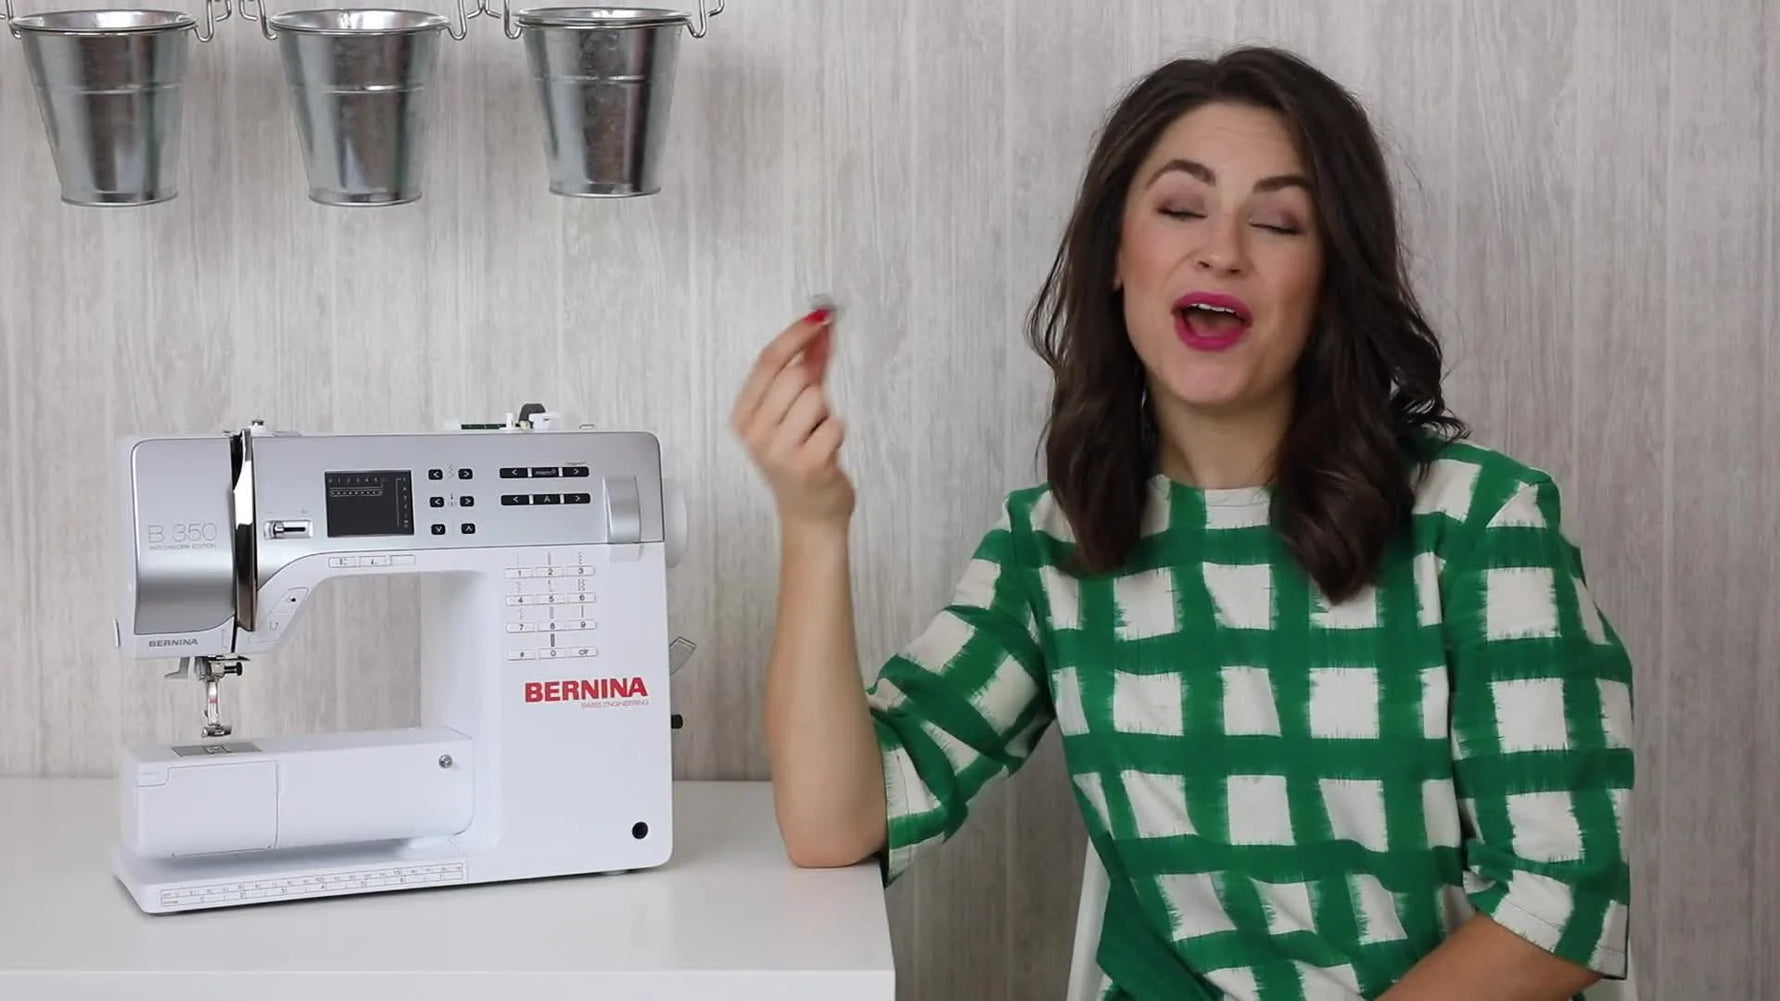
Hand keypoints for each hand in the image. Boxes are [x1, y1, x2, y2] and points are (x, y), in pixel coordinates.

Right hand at [731, 307, 854, 528]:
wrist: (810, 513)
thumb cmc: (803, 457)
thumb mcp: (798, 408)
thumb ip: (809, 365)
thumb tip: (821, 326)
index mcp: (744, 416)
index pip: (768, 362)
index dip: (796, 335)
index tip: (819, 318)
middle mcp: (755, 433)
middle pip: (795, 376)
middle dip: (814, 386)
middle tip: (813, 413)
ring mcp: (779, 451)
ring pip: (817, 398)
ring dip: (826, 413)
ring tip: (817, 436)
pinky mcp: (807, 465)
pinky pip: (835, 424)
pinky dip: (837, 433)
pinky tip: (826, 450)